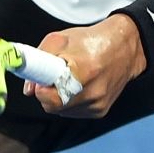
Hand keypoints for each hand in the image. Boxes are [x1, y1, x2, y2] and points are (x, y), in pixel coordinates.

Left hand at [26, 16, 146, 118]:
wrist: (124, 48)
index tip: (38, 83)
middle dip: (46, 93)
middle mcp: (94, 92)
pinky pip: (72, 112)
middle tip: (51, 77)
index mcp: (84, 71)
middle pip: (53, 106)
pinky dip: (69, 101)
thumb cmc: (91, 41)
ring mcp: (98, 104)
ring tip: (68, 78)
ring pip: (61, 111)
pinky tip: (78, 86)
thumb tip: (29, 89)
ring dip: (57, 98)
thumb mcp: (60, 39)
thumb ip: (40, 60)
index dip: (41, 91)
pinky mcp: (100, 111)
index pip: (52, 97)